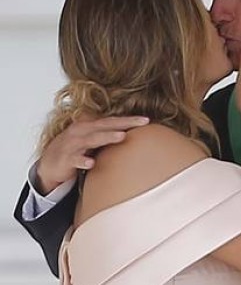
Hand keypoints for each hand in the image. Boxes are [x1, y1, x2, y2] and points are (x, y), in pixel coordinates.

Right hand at [34, 116, 149, 193]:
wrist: (48, 165)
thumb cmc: (75, 150)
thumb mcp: (91, 140)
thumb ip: (109, 136)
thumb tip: (134, 136)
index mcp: (89, 126)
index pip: (111, 121)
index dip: (129, 119)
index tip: (147, 120)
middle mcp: (81, 132)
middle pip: (104, 125)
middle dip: (123, 123)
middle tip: (142, 122)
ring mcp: (72, 145)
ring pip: (91, 139)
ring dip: (106, 137)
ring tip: (121, 136)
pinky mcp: (65, 159)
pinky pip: (75, 160)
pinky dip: (83, 160)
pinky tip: (91, 163)